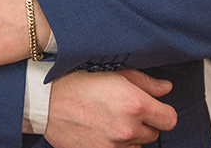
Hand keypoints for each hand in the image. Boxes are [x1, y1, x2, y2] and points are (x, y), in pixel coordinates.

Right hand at [44, 68, 176, 147]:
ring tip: (107, 119)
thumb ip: (143, 81)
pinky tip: (99, 130)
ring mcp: (113, 146)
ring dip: (128, 136)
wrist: (41, 99)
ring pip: (136, 145)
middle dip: (142, 122)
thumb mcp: (111, 71)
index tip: (151, 107)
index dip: (161, 111)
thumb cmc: (74, 79)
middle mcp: (127, 128)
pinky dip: (114, 145)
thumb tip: (165, 89)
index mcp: (134, 103)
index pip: (169, 118)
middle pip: (153, 133)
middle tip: (121, 109)